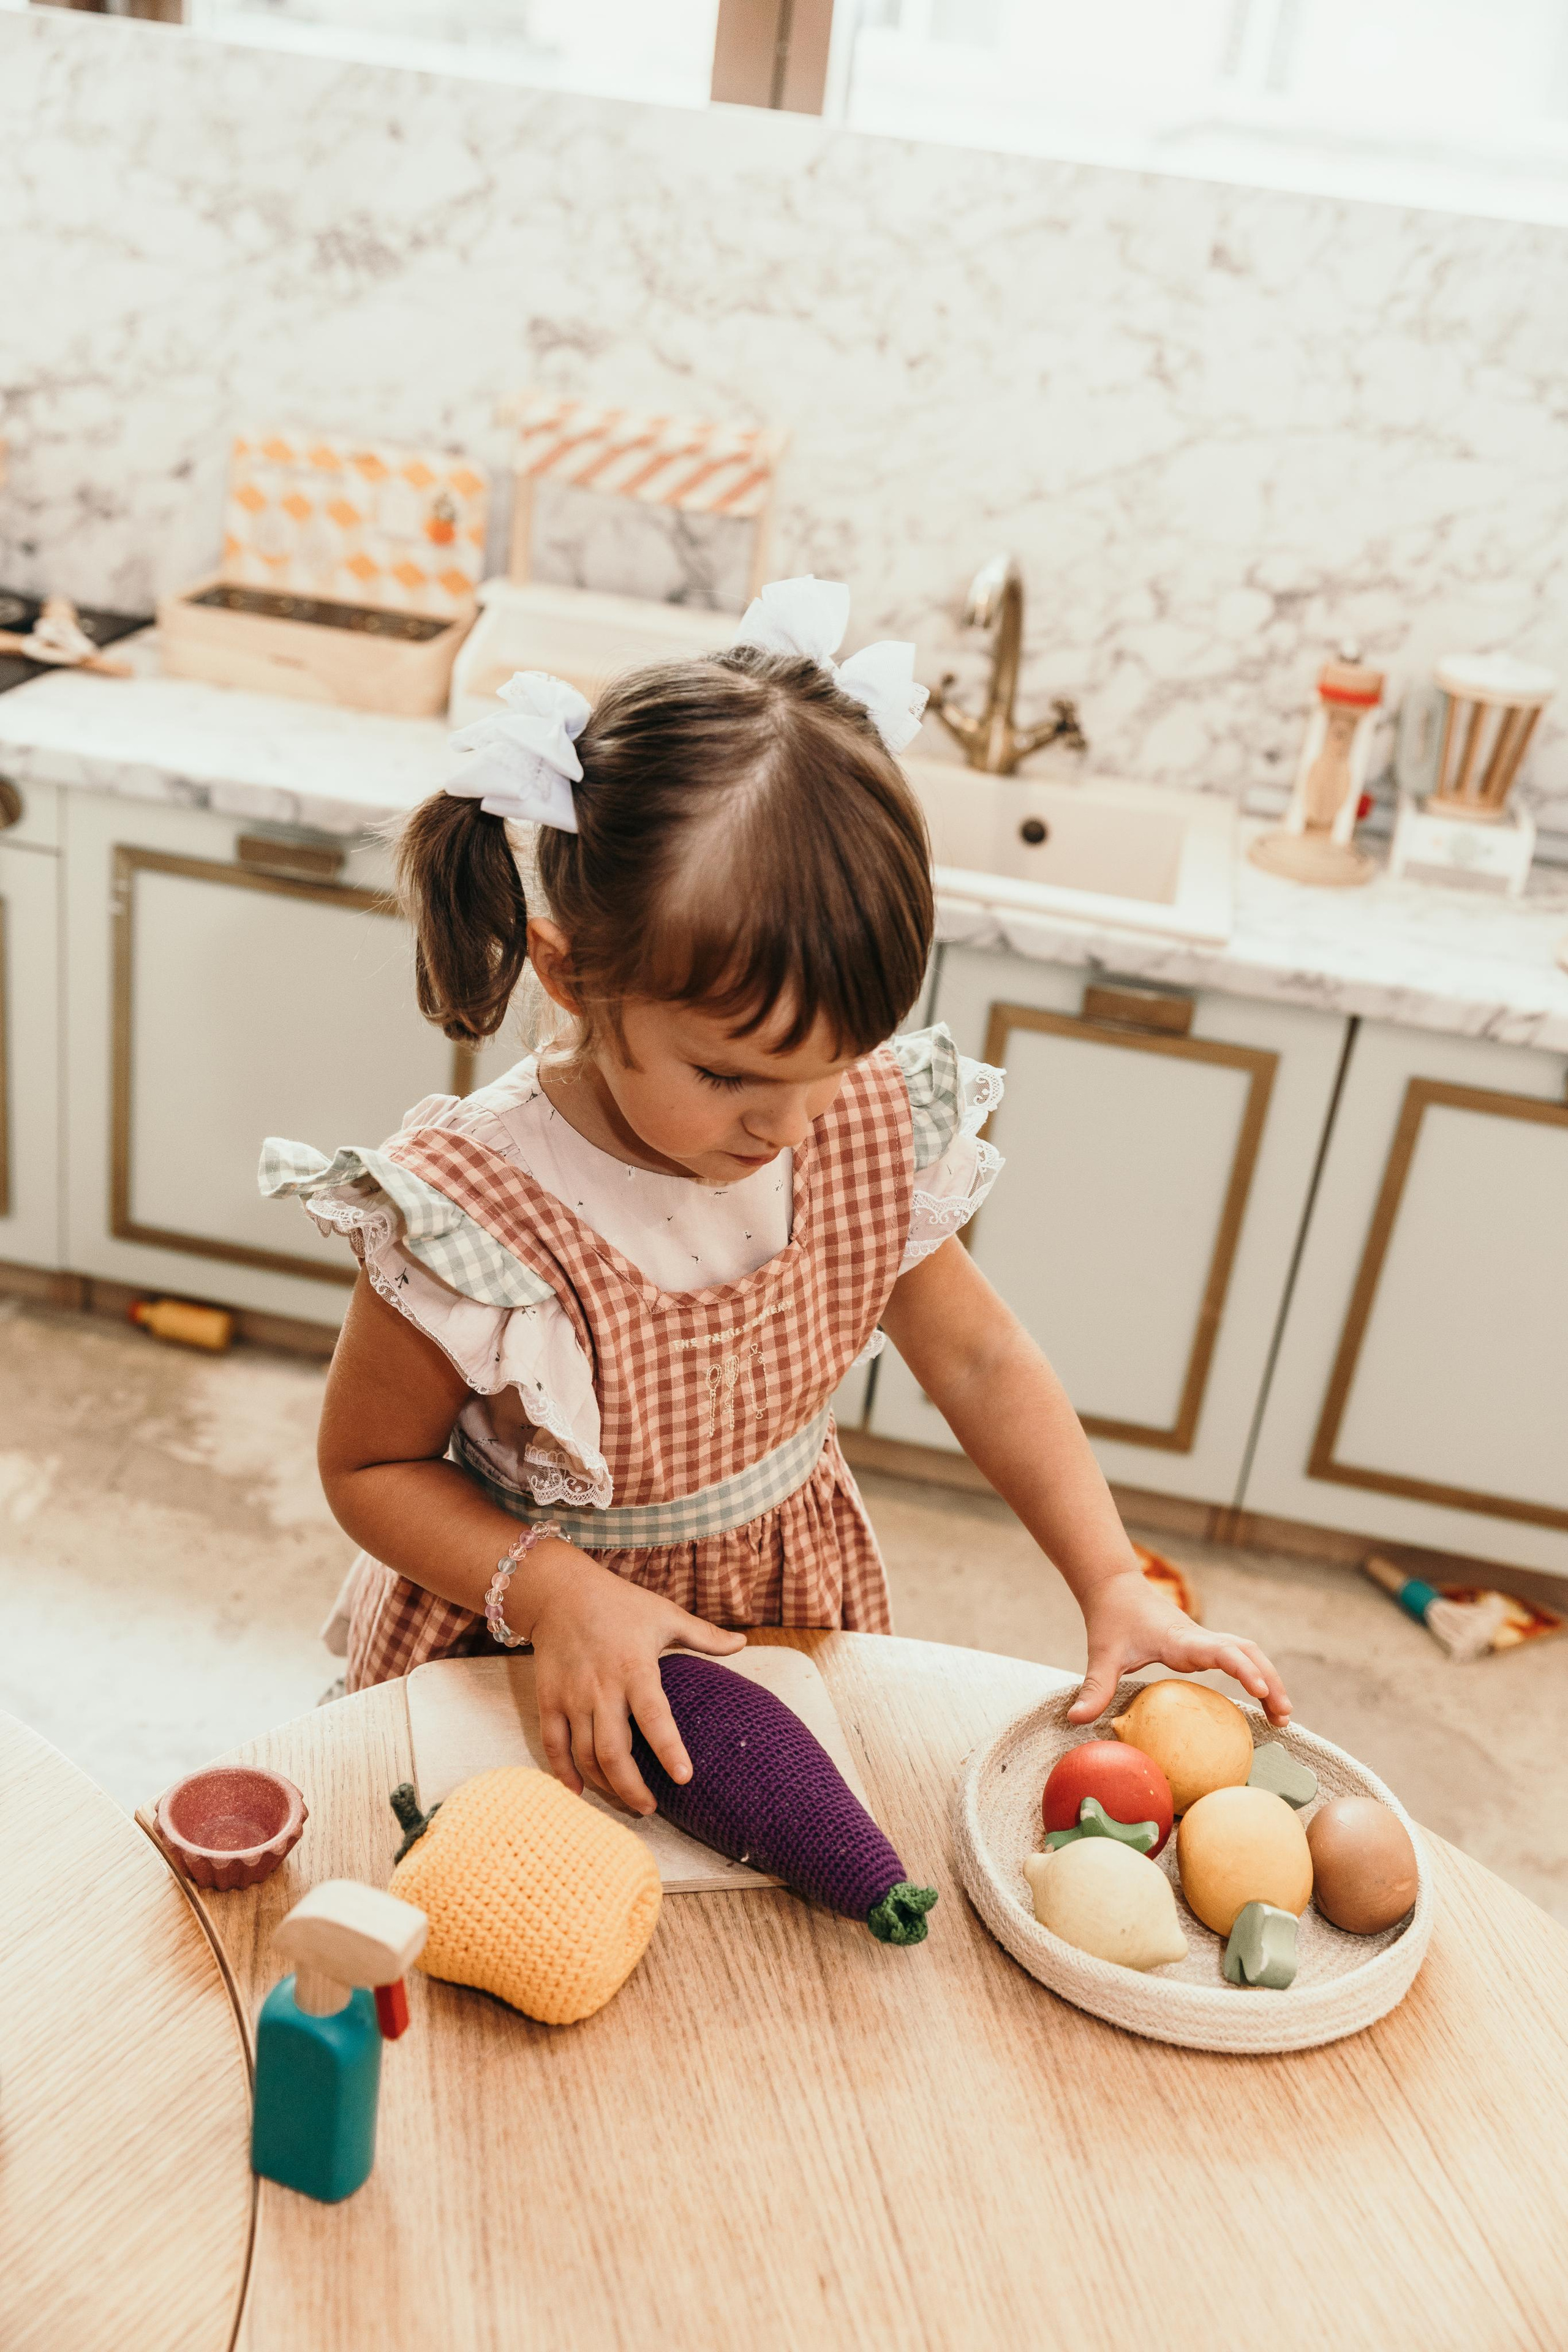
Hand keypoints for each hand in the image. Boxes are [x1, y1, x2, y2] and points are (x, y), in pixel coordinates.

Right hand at [518, 1544, 745, 1815]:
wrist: (559, 1592)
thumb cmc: (619, 1603)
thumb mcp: (665, 1615)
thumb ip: (703, 1635)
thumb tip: (743, 1644)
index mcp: (635, 1668)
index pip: (655, 1716)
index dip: (669, 1749)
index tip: (685, 1778)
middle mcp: (601, 1688)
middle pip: (613, 1752)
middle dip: (631, 1788)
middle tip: (651, 1808)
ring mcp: (571, 1697)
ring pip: (585, 1755)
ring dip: (605, 1786)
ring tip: (626, 1801)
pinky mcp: (548, 1700)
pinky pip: (553, 1745)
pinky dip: (564, 1773)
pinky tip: (579, 1791)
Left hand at [1069, 1566, 1290, 1726]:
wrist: (1116, 1588)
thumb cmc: (1112, 1619)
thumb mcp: (1102, 1654)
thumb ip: (1094, 1687)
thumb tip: (1075, 1720)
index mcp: (1180, 1639)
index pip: (1221, 1650)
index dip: (1243, 1668)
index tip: (1262, 1689)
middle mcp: (1199, 1638)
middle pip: (1248, 1653)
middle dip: (1270, 1681)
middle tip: (1283, 1717)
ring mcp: (1204, 1640)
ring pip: (1249, 1654)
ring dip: (1269, 1679)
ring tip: (1282, 1716)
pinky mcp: (1203, 1645)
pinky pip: (1238, 1657)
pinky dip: (1255, 1675)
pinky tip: (1261, 1700)